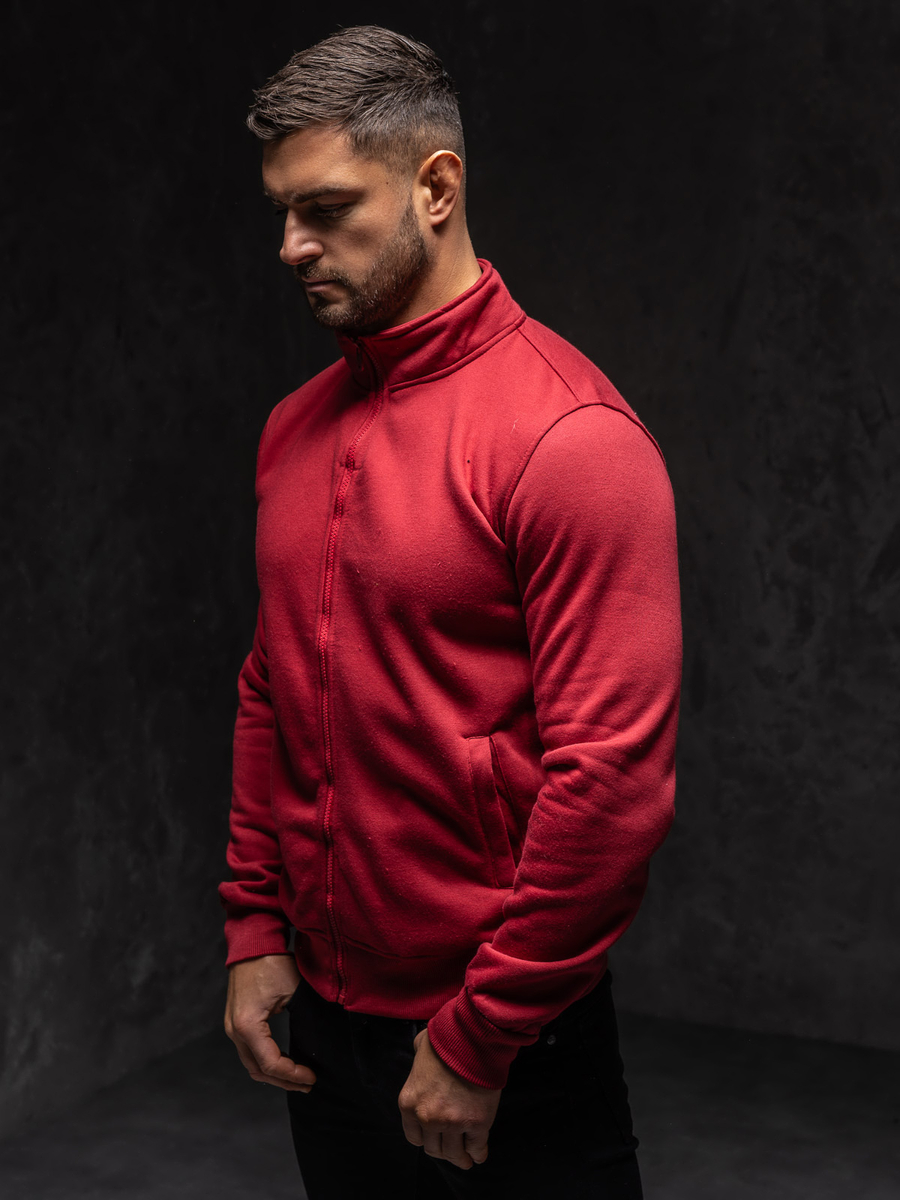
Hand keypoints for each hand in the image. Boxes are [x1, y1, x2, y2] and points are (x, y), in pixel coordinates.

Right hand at [224, 954, 316, 1091]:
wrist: (252, 942)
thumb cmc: (272, 962)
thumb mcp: (293, 990)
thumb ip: (304, 1017)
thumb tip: (319, 1042)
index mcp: (248, 1025)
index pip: (271, 1063)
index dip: (293, 1075)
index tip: (312, 1077)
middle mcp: (235, 1030)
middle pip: (258, 1070)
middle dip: (284, 1081)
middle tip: (308, 1084)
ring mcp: (232, 1027)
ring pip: (252, 1064)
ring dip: (275, 1074)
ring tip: (299, 1078)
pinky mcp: (236, 1022)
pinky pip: (250, 1052)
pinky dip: (266, 1061)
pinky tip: (285, 1062)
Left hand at [398, 1027, 501, 1169]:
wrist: (472, 1038)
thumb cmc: (446, 1040)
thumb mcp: (420, 1049)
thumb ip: (418, 1060)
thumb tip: (421, 1055)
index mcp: (409, 1103)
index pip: (414, 1136)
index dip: (426, 1138)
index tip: (434, 1139)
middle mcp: (427, 1118)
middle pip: (433, 1148)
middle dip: (442, 1151)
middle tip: (451, 1152)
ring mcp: (452, 1123)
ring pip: (454, 1153)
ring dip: (460, 1158)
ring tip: (466, 1160)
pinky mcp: (477, 1124)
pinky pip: (476, 1147)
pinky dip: (479, 1153)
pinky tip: (480, 1153)